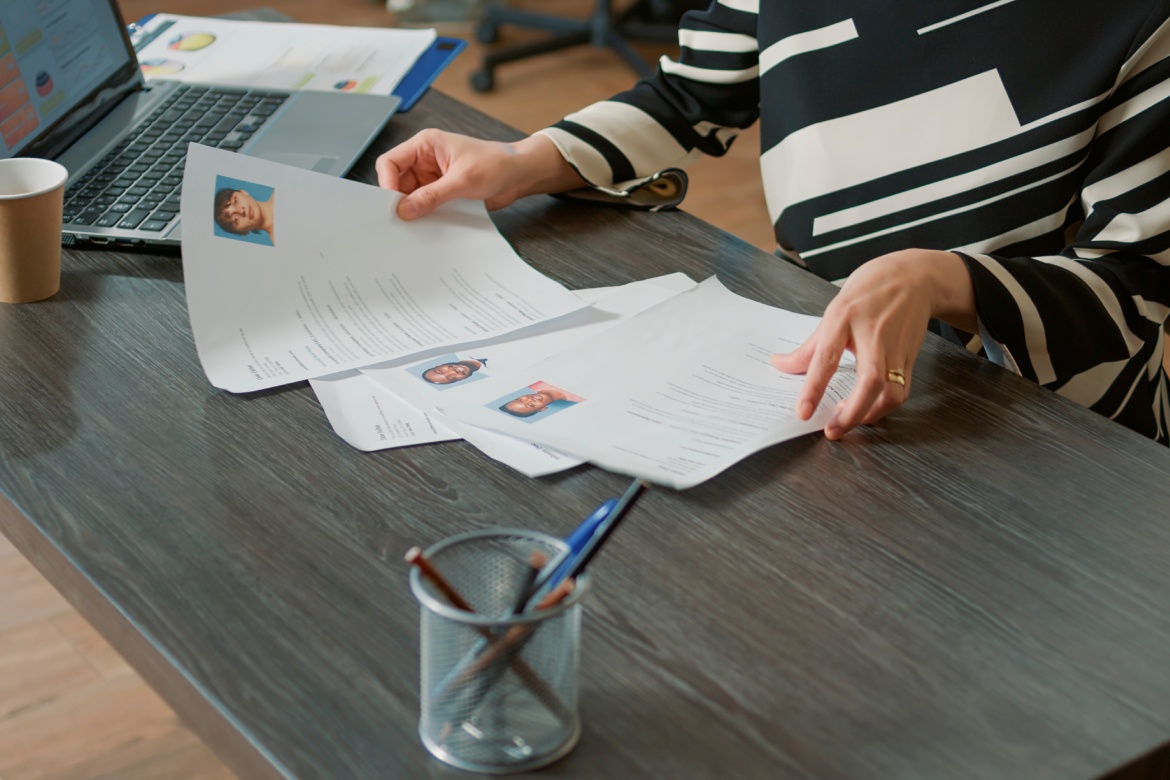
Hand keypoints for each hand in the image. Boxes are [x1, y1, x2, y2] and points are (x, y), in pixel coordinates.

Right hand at [375, 130, 584, 219]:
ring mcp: (432, 178)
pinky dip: (424, 216)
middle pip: (396, 182)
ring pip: (409, 197)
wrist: (519, 175)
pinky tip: (427, 227)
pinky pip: (425, 206)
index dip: (386, 183)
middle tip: (400, 222)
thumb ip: (431, 196)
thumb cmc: (496, 164)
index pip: (390, 162)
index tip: (392, 205)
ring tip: (414, 227)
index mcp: (425, 145)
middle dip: (398, 201)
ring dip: (412, 210)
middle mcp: (424, 160)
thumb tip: (405, 210)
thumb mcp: (462, 180)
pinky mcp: (442, 193)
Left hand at [771, 249, 975, 439]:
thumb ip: (809, 346)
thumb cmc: (869, 292)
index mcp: (845, 318)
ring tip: (847, 422)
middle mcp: (873, 335)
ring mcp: (896, 348)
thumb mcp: (833, 312)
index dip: (813, 387)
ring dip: (870, 414)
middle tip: (832, 430)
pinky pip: (901, 391)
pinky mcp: (910, 359)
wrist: (915, 278)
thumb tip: (779, 365)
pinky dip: (883, 407)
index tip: (803, 411)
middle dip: (851, 412)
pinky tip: (867, 411)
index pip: (826, 358)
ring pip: (891, 391)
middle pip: (869, 381)